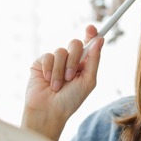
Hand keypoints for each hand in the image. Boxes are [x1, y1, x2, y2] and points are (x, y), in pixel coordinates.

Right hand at [22, 25, 102, 140]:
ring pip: (60, 51)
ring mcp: (55, 61)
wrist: (48, 111)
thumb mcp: (88, 81)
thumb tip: (100, 39)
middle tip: (71, 76)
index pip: (88, 44)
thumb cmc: (70, 100)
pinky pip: (47, 56)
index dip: (91, 34)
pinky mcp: (41, 63)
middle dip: (74, 59)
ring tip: (57, 86)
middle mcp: (70, 61)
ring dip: (60, 70)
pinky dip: (49, 70)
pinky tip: (48, 81)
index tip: (91, 28)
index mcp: (83, 65)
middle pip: (75, 44)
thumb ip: (94, 60)